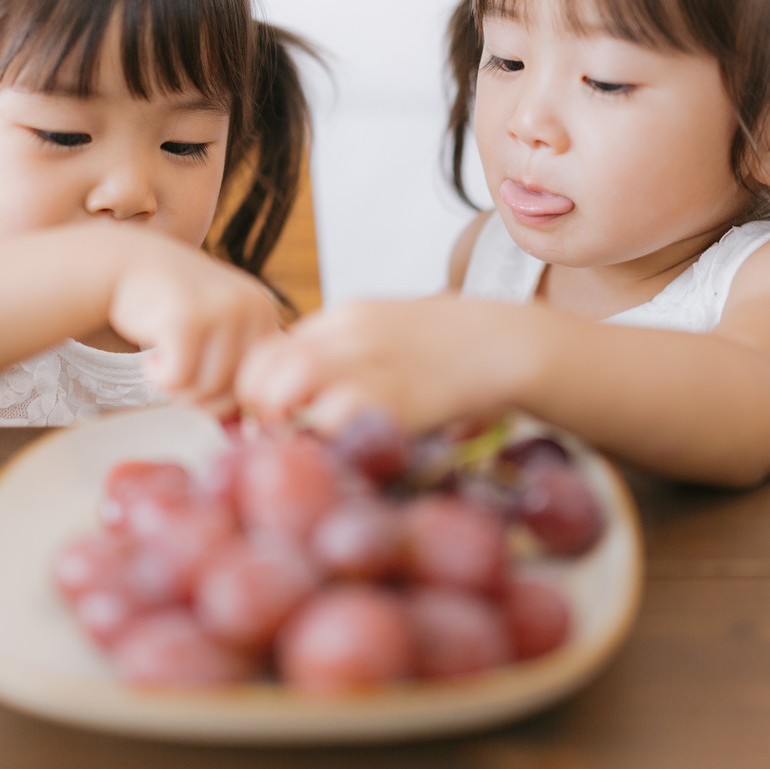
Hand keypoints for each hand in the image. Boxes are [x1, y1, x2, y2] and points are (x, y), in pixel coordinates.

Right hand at [107, 235, 282, 415]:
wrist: (125, 264)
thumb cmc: (171, 307)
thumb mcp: (218, 331)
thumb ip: (237, 369)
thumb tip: (247, 428)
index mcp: (265, 312)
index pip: (263, 383)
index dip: (232, 399)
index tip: (203, 389)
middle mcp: (252, 307)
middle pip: (238, 392)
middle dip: (203, 400)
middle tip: (179, 380)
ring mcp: (222, 309)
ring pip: (209, 389)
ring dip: (179, 391)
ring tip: (164, 365)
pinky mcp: (188, 316)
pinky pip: (179, 379)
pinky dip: (159, 379)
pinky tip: (151, 360)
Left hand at [235, 296, 528, 435]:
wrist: (510, 342)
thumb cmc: (454, 349)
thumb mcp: (392, 333)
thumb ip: (350, 354)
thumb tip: (307, 397)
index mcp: (345, 315)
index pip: (271, 348)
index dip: (262, 386)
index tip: (276, 415)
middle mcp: (346, 333)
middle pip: (263, 365)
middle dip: (259, 406)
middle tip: (279, 436)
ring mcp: (368, 362)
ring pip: (283, 387)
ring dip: (281, 422)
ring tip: (303, 445)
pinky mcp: (392, 397)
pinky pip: (329, 420)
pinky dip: (323, 441)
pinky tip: (340, 452)